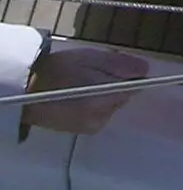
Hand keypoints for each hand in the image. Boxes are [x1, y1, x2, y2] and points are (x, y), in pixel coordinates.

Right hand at [22, 46, 148, 134]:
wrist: (29, 91)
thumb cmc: (61, 70)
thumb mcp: (92, 59)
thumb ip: (120, 65)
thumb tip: (146, 70)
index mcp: (104, 101)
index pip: (134, 88)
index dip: (129, 74)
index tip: (119, 64)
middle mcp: (101, 119)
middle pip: (122, 96)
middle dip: (115, 81)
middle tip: (97, 67)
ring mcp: (91, 127)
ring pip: (111, 104)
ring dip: (105, 91)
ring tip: (85, 78)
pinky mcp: (82, 131)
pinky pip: (99, 112)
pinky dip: (95, 101)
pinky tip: (80, 92)